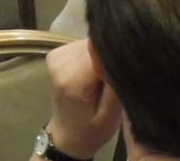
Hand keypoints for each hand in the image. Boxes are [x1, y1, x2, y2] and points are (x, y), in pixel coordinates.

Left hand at [42, 40, 121, 160]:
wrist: (68, 135)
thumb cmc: (92, 130)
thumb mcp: (110, 114)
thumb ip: (113, 81)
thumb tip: (117, 50)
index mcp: (71, 79)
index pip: (100, 51)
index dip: (115, 59)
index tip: (123, 73)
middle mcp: (59, 62)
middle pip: (94, 45)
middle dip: (107, 58)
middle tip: (112, 81)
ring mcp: (56, 55)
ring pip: (89, 43)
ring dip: (100, 57)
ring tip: (103, 79)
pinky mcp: (57, 53)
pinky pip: (83, 46)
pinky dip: (92, 57)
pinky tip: (94, 73)